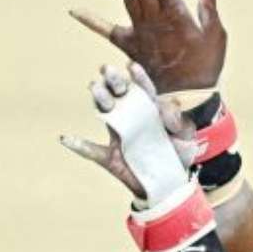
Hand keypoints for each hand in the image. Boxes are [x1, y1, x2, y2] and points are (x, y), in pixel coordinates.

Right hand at [60, 63, 197, 198]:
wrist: (168, 184)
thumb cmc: (177, 157)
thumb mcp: (186, 139)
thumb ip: (178, 122)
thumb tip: (165, 106)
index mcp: (151, 112)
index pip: (144, 91)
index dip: (139, 78)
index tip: (132, 66)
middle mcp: (132, 118)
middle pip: (121, 95)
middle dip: (114, 81)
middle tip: (108, 69)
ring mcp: (119, 136)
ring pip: (105, 114)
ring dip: (99, 100)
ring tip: (94, 86)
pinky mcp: (110, 157)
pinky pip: (91, 151)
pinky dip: (78, 145)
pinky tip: (66, 139)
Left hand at [70, 0, 226, 92]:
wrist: (186, 97)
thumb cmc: (205, 67)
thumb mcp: (215, 36)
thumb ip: (210, 8)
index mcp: (175, 14)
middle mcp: (153, 18)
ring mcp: (138, 30)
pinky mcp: (128, 44)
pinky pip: (105, 29)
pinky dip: (90, 19)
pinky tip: (75, 11)